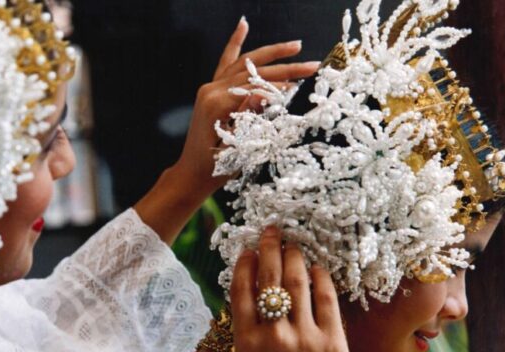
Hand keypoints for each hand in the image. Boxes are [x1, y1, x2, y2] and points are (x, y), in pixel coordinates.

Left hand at [171, 17, 319, 196]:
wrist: (193, 173)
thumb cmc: (216, 168)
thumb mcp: (236, 148)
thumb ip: (248, 119)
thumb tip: (265, 94)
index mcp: (217, 104)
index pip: (255, 86)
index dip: (280, 85)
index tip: (302, 84)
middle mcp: (211, 90)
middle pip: (253, 71)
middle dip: (284, 67)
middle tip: (311, 64)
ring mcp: (209, 88)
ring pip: (243, 63)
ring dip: (270, 52)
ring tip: (296, 45)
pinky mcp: (210, 90)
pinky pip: (225, 62)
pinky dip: (235, 42)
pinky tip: (243, 25)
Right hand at [230, 227, 354, 351]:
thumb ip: (250, 334)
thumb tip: (254, 298)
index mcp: (247, 342)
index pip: (242, 289)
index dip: (245, 263)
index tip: (248, 249)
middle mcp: (272, 334)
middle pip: (269, 278)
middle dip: (269, 247)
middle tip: (271, 230)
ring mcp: (304, 337)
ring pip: (297, 282)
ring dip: (294, 256)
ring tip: (293, 244)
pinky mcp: (333, 342)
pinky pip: (326, 300)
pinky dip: (320, 279)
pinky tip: (317, 268)